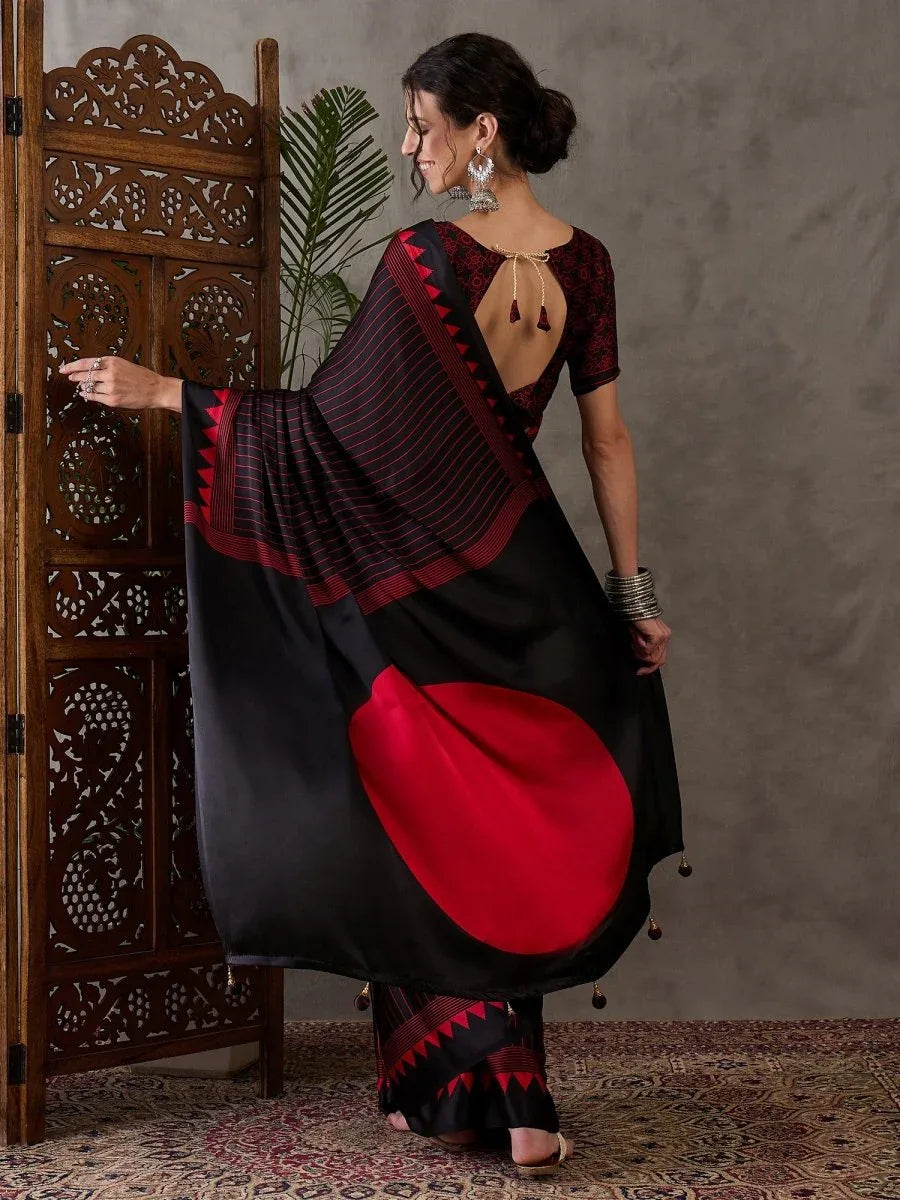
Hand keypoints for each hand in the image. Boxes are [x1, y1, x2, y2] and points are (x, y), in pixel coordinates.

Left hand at [57, 355, 181, 411]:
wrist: (156, 389)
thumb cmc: (142, 377)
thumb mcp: (123, 364)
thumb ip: (107, 366)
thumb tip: (89, 371)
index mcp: (112, 361)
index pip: (86, 363)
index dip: (72, 366)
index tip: (64, 369)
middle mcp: (110, 373)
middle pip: (85, 375)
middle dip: (74, 376)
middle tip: (69, 377)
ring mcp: (111, 387)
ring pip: (90, 386)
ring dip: (83, 386)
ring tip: (81, 386)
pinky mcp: (113, 400)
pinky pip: (95, 397)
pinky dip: (88, 395)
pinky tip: (86, 394)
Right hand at [628, 614, 670, 674]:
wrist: (633, 606)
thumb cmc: (634, 620)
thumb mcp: (639, 638)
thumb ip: (644, 648)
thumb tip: (642, 660)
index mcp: (663, 637)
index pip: (661, 658)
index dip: (650, 667)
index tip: (640, 672)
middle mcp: (666, 636)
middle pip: (658, 660)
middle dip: (645, 662)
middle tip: (636, 661)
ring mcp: (664, 636)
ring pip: (652, 656)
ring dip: (639, 651)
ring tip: (634, 640)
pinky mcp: (658, 636)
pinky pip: (647, 649)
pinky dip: (638, 645)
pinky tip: (636, 636)